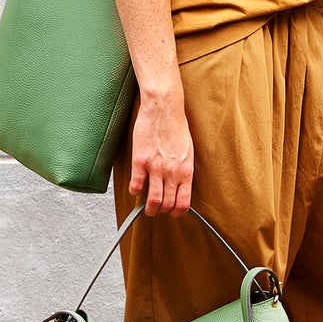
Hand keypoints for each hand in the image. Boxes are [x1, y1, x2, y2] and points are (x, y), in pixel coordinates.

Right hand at [127, 89, 193, 216]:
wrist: (164, 109)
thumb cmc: (176, 127)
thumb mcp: (188, 151)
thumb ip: (184, 169)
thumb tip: (181, 184)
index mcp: (186, 170)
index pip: (183, 202)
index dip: (177, 212)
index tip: (172, 212)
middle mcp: (172, 172)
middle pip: (166, 204)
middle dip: (161, 211)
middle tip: (156, 210)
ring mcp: (155, 167)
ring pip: (152, 200)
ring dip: (148, 208)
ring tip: (146, 207)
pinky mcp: (140, 160)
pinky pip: (136, 184)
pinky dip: (135, 190)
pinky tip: (135, 188)